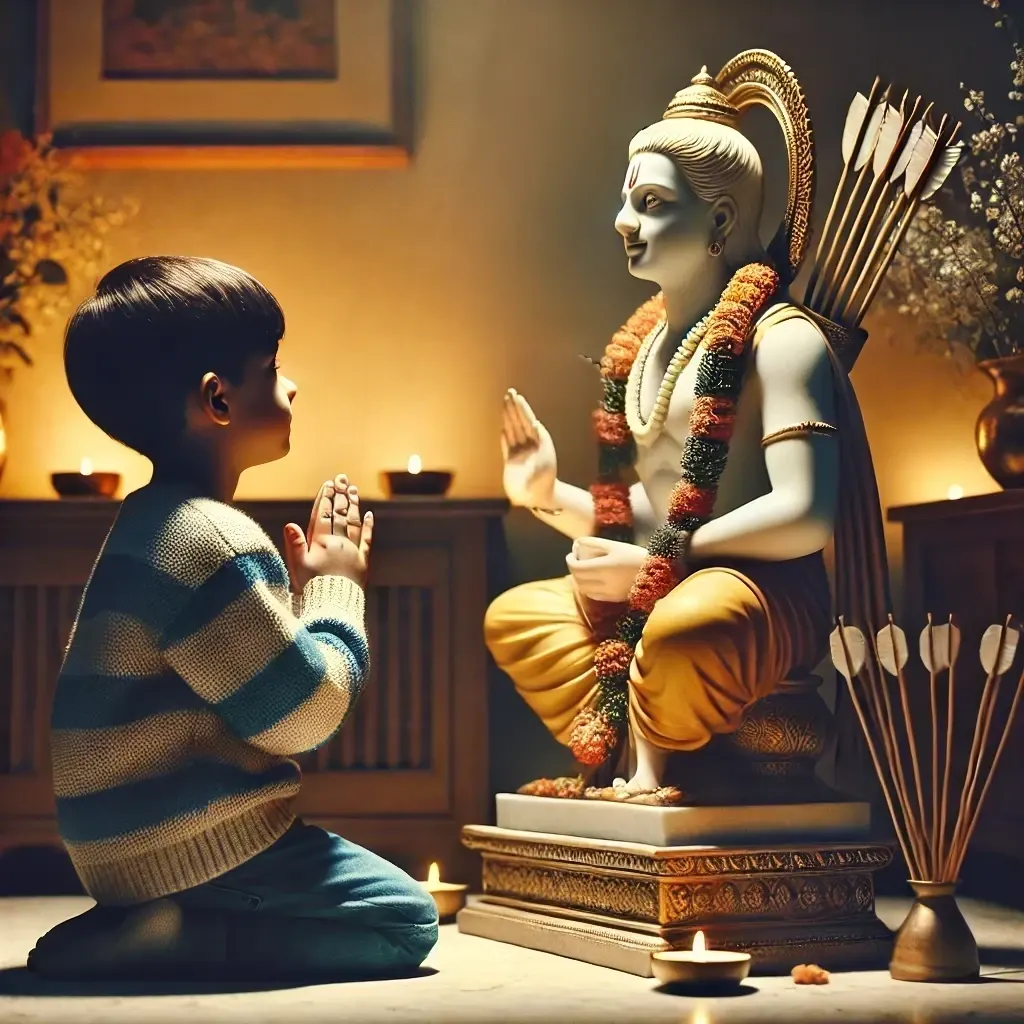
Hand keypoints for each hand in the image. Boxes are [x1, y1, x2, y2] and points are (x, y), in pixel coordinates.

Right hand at [283, 474, 373, 590]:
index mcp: (321, 542)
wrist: (333, 605)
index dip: (325, 498)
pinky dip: (369, 526)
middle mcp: (338, 542)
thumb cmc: (311, 588)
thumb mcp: (297, 566)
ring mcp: (352, 550)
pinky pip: (367, 540)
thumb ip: (295, 544)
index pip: (323, 515)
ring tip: (353, 489)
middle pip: (339, 514)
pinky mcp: (363, 561)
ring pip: (353, 523)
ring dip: (353, 505)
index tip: (328, 484)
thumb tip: (290, 523)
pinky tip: (369, 514)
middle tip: (342, 478)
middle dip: (340, 495)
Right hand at [501, 388, 557, 507]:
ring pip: (513, 430)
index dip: (523, 410)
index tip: (518, 398)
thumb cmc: (542, 486)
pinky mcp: (512, 461)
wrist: (537, 499)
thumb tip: (536, 434)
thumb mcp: (540, 474)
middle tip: (510, 393)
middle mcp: (530, 446)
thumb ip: (536, 459)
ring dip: (508, 417)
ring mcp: (520, 453)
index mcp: (540, 444)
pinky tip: (503, 427)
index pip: (529, 422)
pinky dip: (505, 436)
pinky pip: (507, 445)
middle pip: (520, 422)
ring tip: (505, 404)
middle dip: (514, 408)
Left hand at [566, 536, 646, 602]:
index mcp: (604, 567)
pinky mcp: (614, 599)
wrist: (659, 572)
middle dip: (573, 569)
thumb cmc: (636, 555)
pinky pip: (594, 595)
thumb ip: (595, 543)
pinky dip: (587, 588)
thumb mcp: (615, 546)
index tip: (570, 554)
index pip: (577, 568)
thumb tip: (576, 542)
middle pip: (578, 579)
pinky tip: (591, 580)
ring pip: (584, 589)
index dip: (570, 561)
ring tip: (582, 570)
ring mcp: (609, 593)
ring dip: (578, 580)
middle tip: (575, 560)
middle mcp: (605, 583)